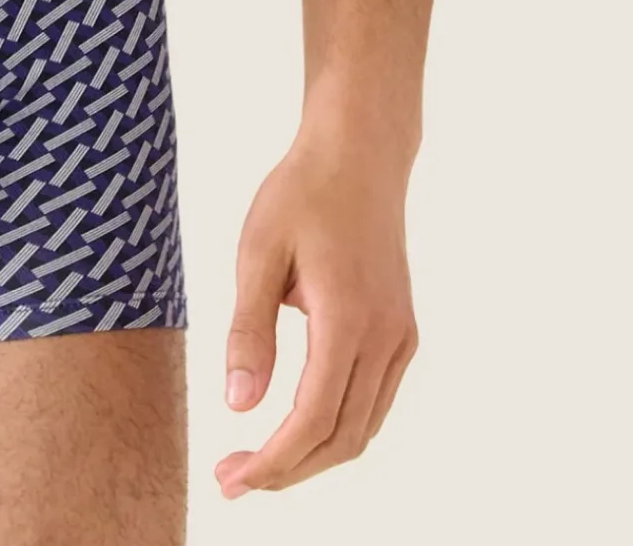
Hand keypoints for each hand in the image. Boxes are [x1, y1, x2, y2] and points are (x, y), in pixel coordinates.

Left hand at [215, 131, 418, 494]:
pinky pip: (375, 402)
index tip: (229, 480)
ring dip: (313, 456)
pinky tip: (299, 425)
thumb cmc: (303, 193)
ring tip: (260, 462)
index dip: (271, 462)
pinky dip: (339, 428)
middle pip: (341, 438)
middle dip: (287, 471)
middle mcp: (385, 337)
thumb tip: (239, 406)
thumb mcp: (258, 251)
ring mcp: (400, 337)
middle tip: (232, 479)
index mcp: (348, 319)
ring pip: (363, 428)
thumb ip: (249, 331)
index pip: (312, 419)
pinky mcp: (402, 331)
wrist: (360, 153)